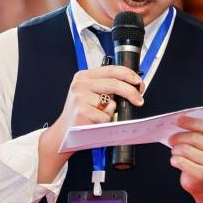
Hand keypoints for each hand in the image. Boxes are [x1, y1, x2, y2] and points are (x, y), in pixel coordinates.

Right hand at [37, 66, 143, 180]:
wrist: (64, 133)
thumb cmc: (82, 114)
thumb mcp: (93, 95)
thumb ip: (111, 89)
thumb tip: (138, 86)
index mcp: (84, 77)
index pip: (110, 70)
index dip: (128, 74)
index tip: (138, 81)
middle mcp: (80, 84)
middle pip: (114, 84)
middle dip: (131, 92)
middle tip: (139, 100)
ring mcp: (80, 97)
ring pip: (110, 104)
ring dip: (111, 113)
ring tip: (98, 116)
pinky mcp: (81, 111)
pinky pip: (105, 117)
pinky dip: (104, 122)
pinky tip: (93, 122)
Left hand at [168, 115, 202, 197]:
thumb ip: (197, 132)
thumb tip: (179, 122)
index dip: (190, 122)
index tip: (178, 120)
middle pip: (194, 137)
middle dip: (179, 137)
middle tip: (171, 139)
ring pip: (186, 149)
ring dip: (175, 149)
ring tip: (175, 151)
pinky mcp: (202, 175)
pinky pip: (181, 162)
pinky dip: (175, 160)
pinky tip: (176, 160)